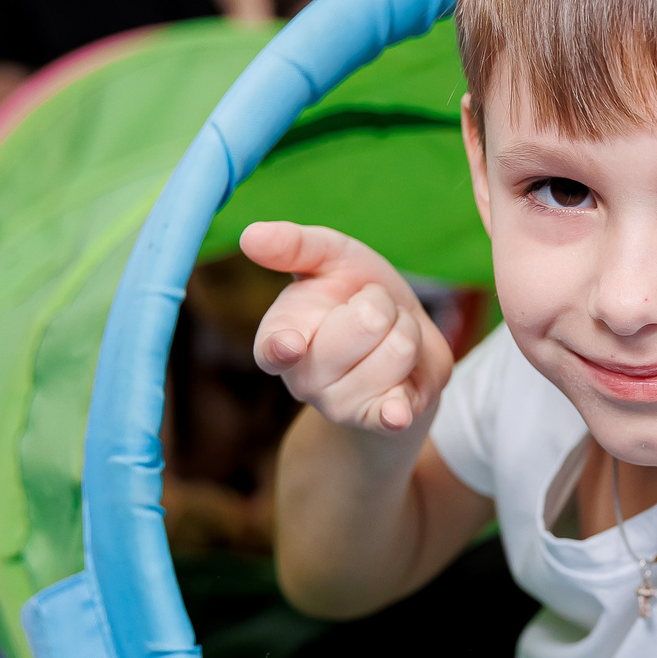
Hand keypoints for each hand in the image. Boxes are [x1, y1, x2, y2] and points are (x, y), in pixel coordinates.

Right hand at [242, 221, 452, 434]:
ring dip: (406, 333)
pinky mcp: (375, 422)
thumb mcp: (331, 259)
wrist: (403, 346)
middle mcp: (302, 379)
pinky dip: (396, 413)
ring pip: (399, 350)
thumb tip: (251, 235)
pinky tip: (395, 413)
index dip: (284, 344)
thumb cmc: (356, 295)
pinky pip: (394, 412)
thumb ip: (295, 246)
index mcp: (280, 336)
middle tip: (372, 315)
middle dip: (384, 304)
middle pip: (368, 322)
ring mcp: (339, 405)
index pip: (275, 345)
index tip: (290, 345)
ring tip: (388, 340)